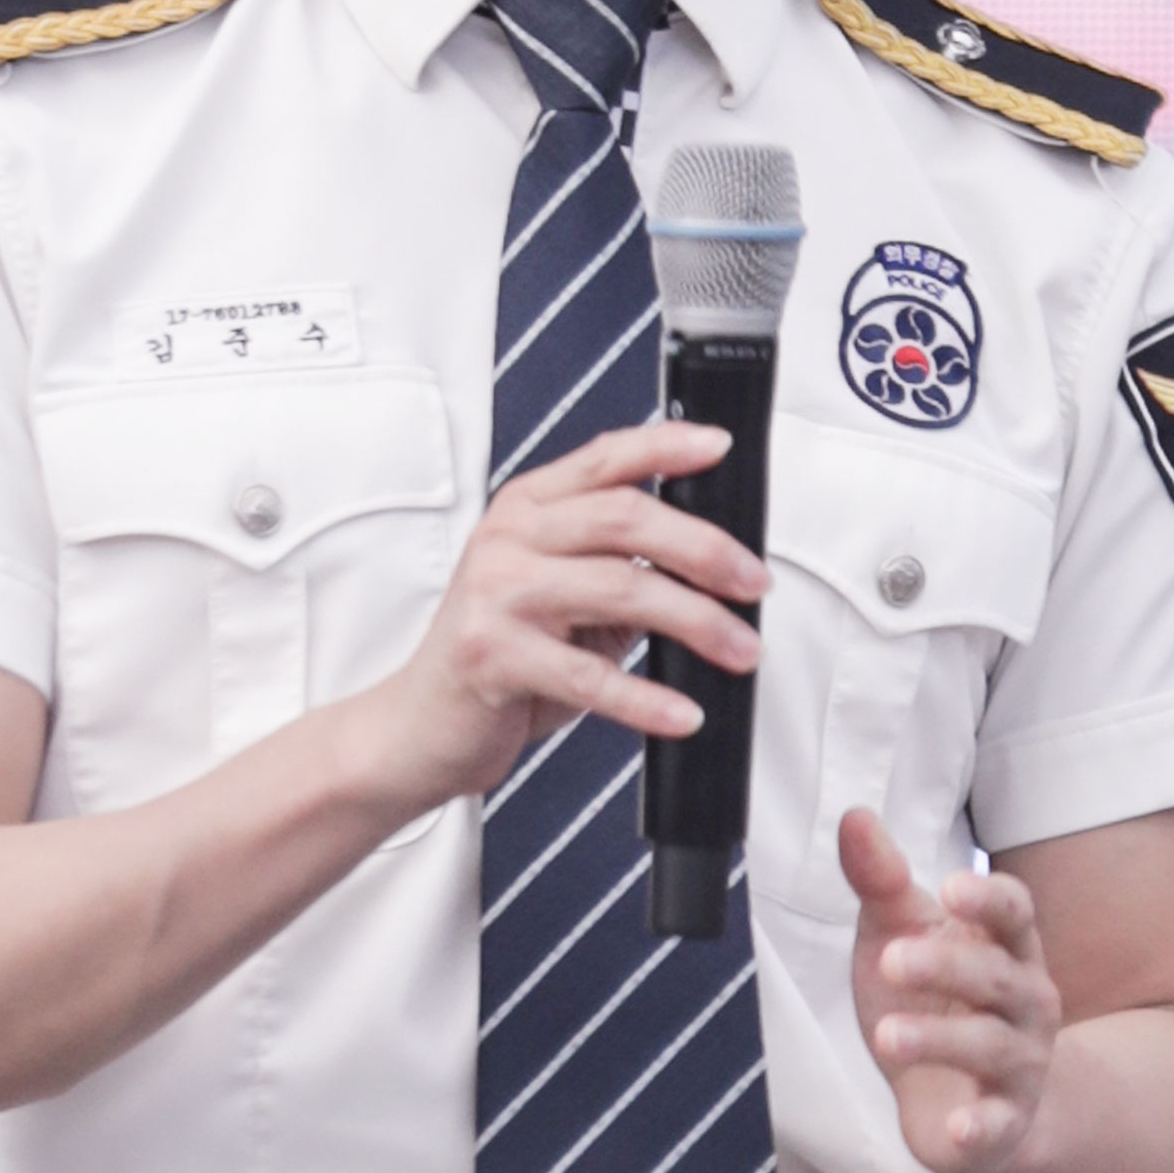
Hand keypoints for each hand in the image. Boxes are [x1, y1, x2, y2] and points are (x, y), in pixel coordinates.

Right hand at [366, 421, 768, 816]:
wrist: (419, 724)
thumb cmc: (500, 656)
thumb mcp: (558, 595)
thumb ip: (616, 568)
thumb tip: (710, 564)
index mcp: (525, 508)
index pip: (604, 459)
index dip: (666, 447)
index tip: (720, 449)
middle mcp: (507, 537)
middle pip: (625, 518)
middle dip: (705, 549)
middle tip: (754, 584)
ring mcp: (495, 593)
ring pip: (621, 589)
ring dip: (697, 622)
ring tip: (740, 650)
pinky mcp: (492, 654)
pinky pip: (589, 675)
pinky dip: (647, 699)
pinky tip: (682, 714)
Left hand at [841, 807, 1061, 1172]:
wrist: (957, 1099)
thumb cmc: (930, 999)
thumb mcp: (898, 936)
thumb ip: (881, 882)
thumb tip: (853, 814)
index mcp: (1004, 946)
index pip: (1016, 912)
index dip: (989, 899)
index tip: (950, 889)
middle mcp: (1026, 1000)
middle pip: (999, 977)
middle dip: (948, 967)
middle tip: (890, 958)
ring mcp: (1021, 1064)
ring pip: (993, 1046)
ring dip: (941, 1040)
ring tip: (885, 1036)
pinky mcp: (1004, 1122)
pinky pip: (1000, 1124)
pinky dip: (982, 1127)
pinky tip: (958, 1128)